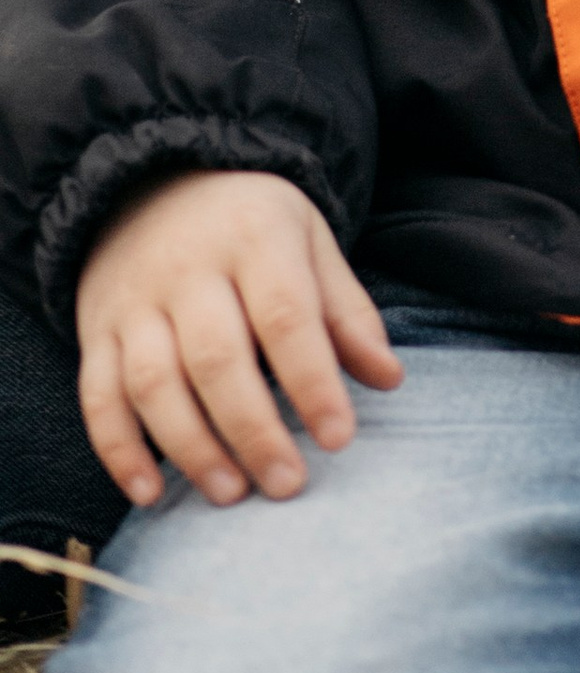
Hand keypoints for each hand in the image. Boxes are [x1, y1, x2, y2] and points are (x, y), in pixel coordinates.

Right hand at [76, 169, 402, 509]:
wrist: (156, 180)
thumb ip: (346, 312)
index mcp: (256, 237)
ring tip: (232, 492)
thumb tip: (389, 378)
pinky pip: (98, 396)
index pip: (286, 315)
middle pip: (217, 359)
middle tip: (287, 484)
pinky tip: (151, 492)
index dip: (313, 381)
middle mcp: (189, 268)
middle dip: (254, 430)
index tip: (338, 438)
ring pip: (155, 384)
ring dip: (192, 448)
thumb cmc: (251, 224)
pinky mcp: (97, 330)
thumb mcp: (309, 241)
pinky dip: (120, 450)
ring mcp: (136, 301)